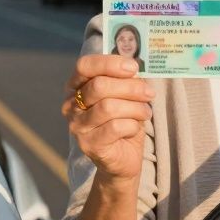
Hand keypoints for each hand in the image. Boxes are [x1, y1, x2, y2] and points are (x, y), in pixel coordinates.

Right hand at [62, 54, 154, 182]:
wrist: (123, 157)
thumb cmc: (123, 120)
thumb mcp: (124, 95)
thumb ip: (125, 79)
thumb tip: (134, 67)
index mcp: (76, 86)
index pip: (84, 65)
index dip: (109, 63)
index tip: (133, 67)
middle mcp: (71, 105)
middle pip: (99, 86)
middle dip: (130, 87)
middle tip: (149, 93)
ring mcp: (77, 126)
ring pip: (108, 107)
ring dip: (134, 108)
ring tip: (145, 112)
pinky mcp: (89, 145)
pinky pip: (115, 127)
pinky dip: (132, 125)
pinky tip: (134, 128)